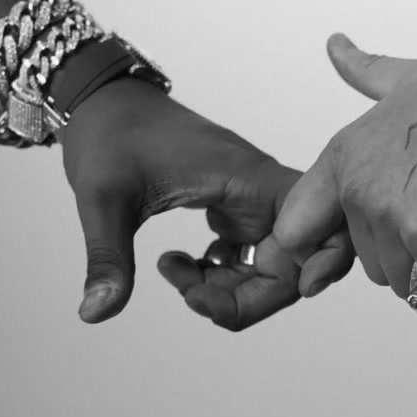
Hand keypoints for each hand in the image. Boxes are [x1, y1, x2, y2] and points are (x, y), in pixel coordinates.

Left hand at [55, 77, 353, 327]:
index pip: (320, 226)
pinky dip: (221, 276)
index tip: (278, 289)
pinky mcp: (231, 209)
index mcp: (250, 179)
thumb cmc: (110, 135)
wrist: (99, 103)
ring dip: (231, 290)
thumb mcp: (104, 200)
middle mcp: (260, 191)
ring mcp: (248, 201)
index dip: (321, 266)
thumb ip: (109, 259)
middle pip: (293, 265)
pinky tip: (183, 266)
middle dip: (249, 298)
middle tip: (191, 297)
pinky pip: (247, 257)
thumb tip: (95, 313)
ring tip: (177, 276)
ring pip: (269, 267)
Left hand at [273, 34, 416, 302]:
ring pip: (402, 277)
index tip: (355, 249)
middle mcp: (356, 188)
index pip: (295, 230)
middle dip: (405, 249)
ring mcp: (390, 213)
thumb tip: (334, 44)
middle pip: (368, 262)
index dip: (320, 252)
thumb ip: (363, 72)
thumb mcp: (403, 80)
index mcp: (343, 157)